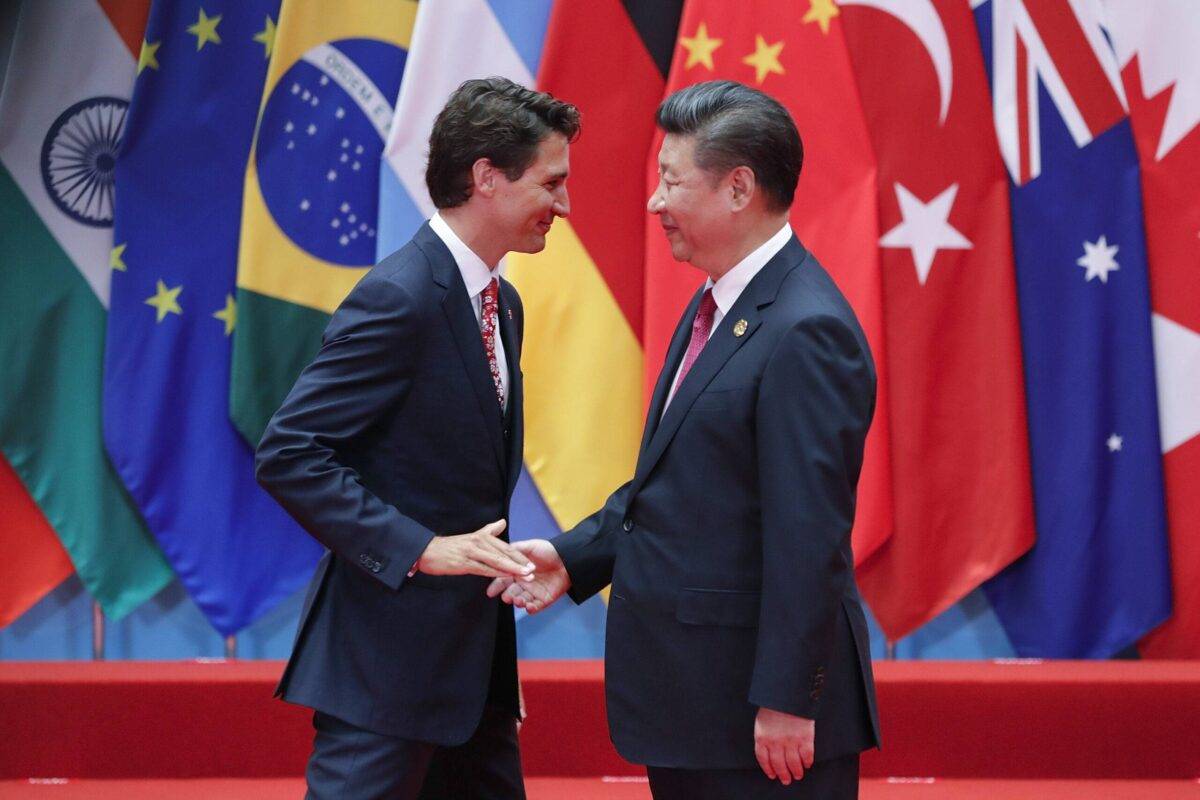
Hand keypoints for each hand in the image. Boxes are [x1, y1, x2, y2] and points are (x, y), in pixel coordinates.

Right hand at [416, 520, 533, 578]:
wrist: (427, 551)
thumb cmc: (450, 547)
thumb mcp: (471, 537)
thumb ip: (489, 530)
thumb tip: (503, 522)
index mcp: (482, 537)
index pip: (505, 547)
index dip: (519, 556)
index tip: (532, 563)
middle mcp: (479, 542)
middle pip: (504, 553)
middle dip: (520, 563)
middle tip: (533, 571)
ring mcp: (472, 552)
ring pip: (497, 561)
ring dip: (512, 569)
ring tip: (525, 576)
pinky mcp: (464, 563)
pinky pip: (483, 569)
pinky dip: (496, 573)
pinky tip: (505, 577)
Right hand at [485, 539, 569, 613]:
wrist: (568, 558)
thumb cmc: (548, 551)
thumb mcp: (530, 547)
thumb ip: (514, 550)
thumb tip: (499, 553)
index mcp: (517, 573)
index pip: (503, 580)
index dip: (496, 586)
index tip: (490, 591)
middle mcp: (523, 584)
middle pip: (511, 593)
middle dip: (507, 596)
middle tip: (506, 597)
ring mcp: (533, 593)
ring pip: (521, 601)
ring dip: (518, 602)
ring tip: (518, 600)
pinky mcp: (544, 600)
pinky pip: (535, 607)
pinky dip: (531, 608)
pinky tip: (529, 607)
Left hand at [754, 707, 814, 785]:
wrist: (787, 693)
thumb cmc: (774, 704)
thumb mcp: (762, 719)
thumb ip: (765, 734)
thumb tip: (769, 749)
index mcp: (762, 737)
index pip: (763, 759)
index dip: (769, 769)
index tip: (773, 775)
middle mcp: (775, 742)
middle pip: (779, 764)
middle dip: (783, 774)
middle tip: (787, 780)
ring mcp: (790, 741)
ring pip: (793, 763)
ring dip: (796, 771)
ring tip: (798, 775)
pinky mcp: (805, 738)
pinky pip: (806, 755)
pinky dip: (807, 762)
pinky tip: (807, 764)